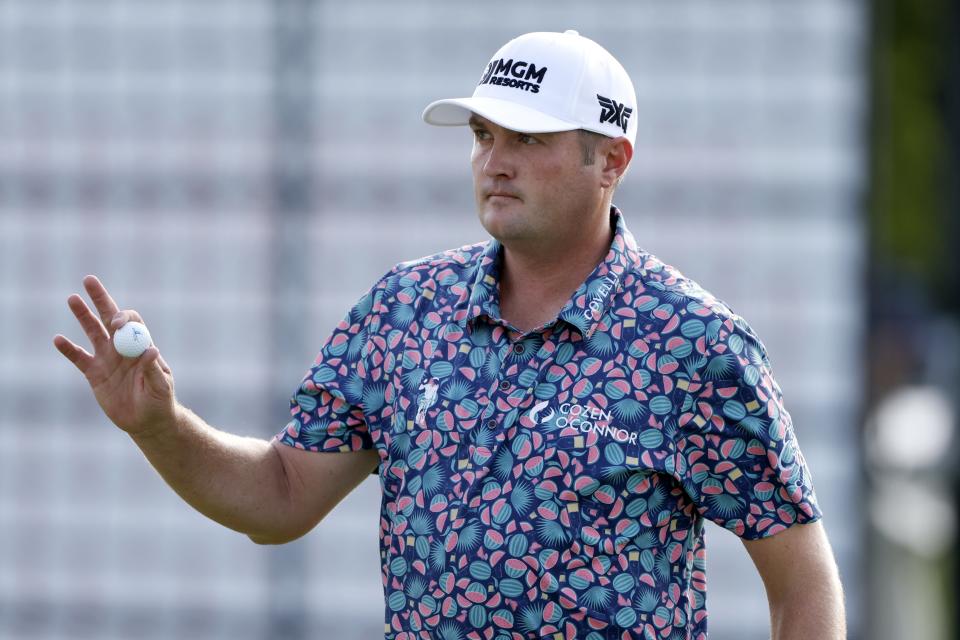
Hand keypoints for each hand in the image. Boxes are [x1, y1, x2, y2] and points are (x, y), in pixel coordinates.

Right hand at [53, 275, 175, 436]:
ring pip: (92, 332)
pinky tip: (58, 339)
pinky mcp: (94, 374)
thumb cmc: (160, 401)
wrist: (147, 421)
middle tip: (89, 280)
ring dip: (83, 316)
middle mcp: (122, 348)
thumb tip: (151, 350)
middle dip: (100, 299)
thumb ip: (154, 368)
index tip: (116, 324)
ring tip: (72, 298)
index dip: (123, 319)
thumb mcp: (161, 385)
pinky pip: (79, 358)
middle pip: (109, 318)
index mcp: (140, 346)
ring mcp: (107, 359)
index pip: (131, 323)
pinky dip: (68, 349)